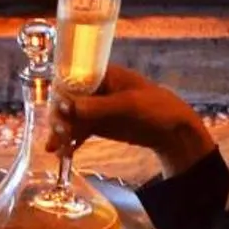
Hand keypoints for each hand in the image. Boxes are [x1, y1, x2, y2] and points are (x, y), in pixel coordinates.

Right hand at [51, 64, 216, 176]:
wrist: (173, 130)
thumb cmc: (156, 107)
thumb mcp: (130, 104)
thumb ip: (101, 106)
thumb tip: (70, 106)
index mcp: (102, 74)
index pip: (73, 78)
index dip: (62, 92)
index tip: (59, 109)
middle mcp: (94, 89)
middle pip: (67, 100)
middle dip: (59, 116)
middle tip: (58, 134)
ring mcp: (95, 108)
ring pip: (70, 118)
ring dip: (61, 132)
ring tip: (55, 149)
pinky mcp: (98, 125)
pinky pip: (79, 132)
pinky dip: (70, 142)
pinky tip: (63, 154)